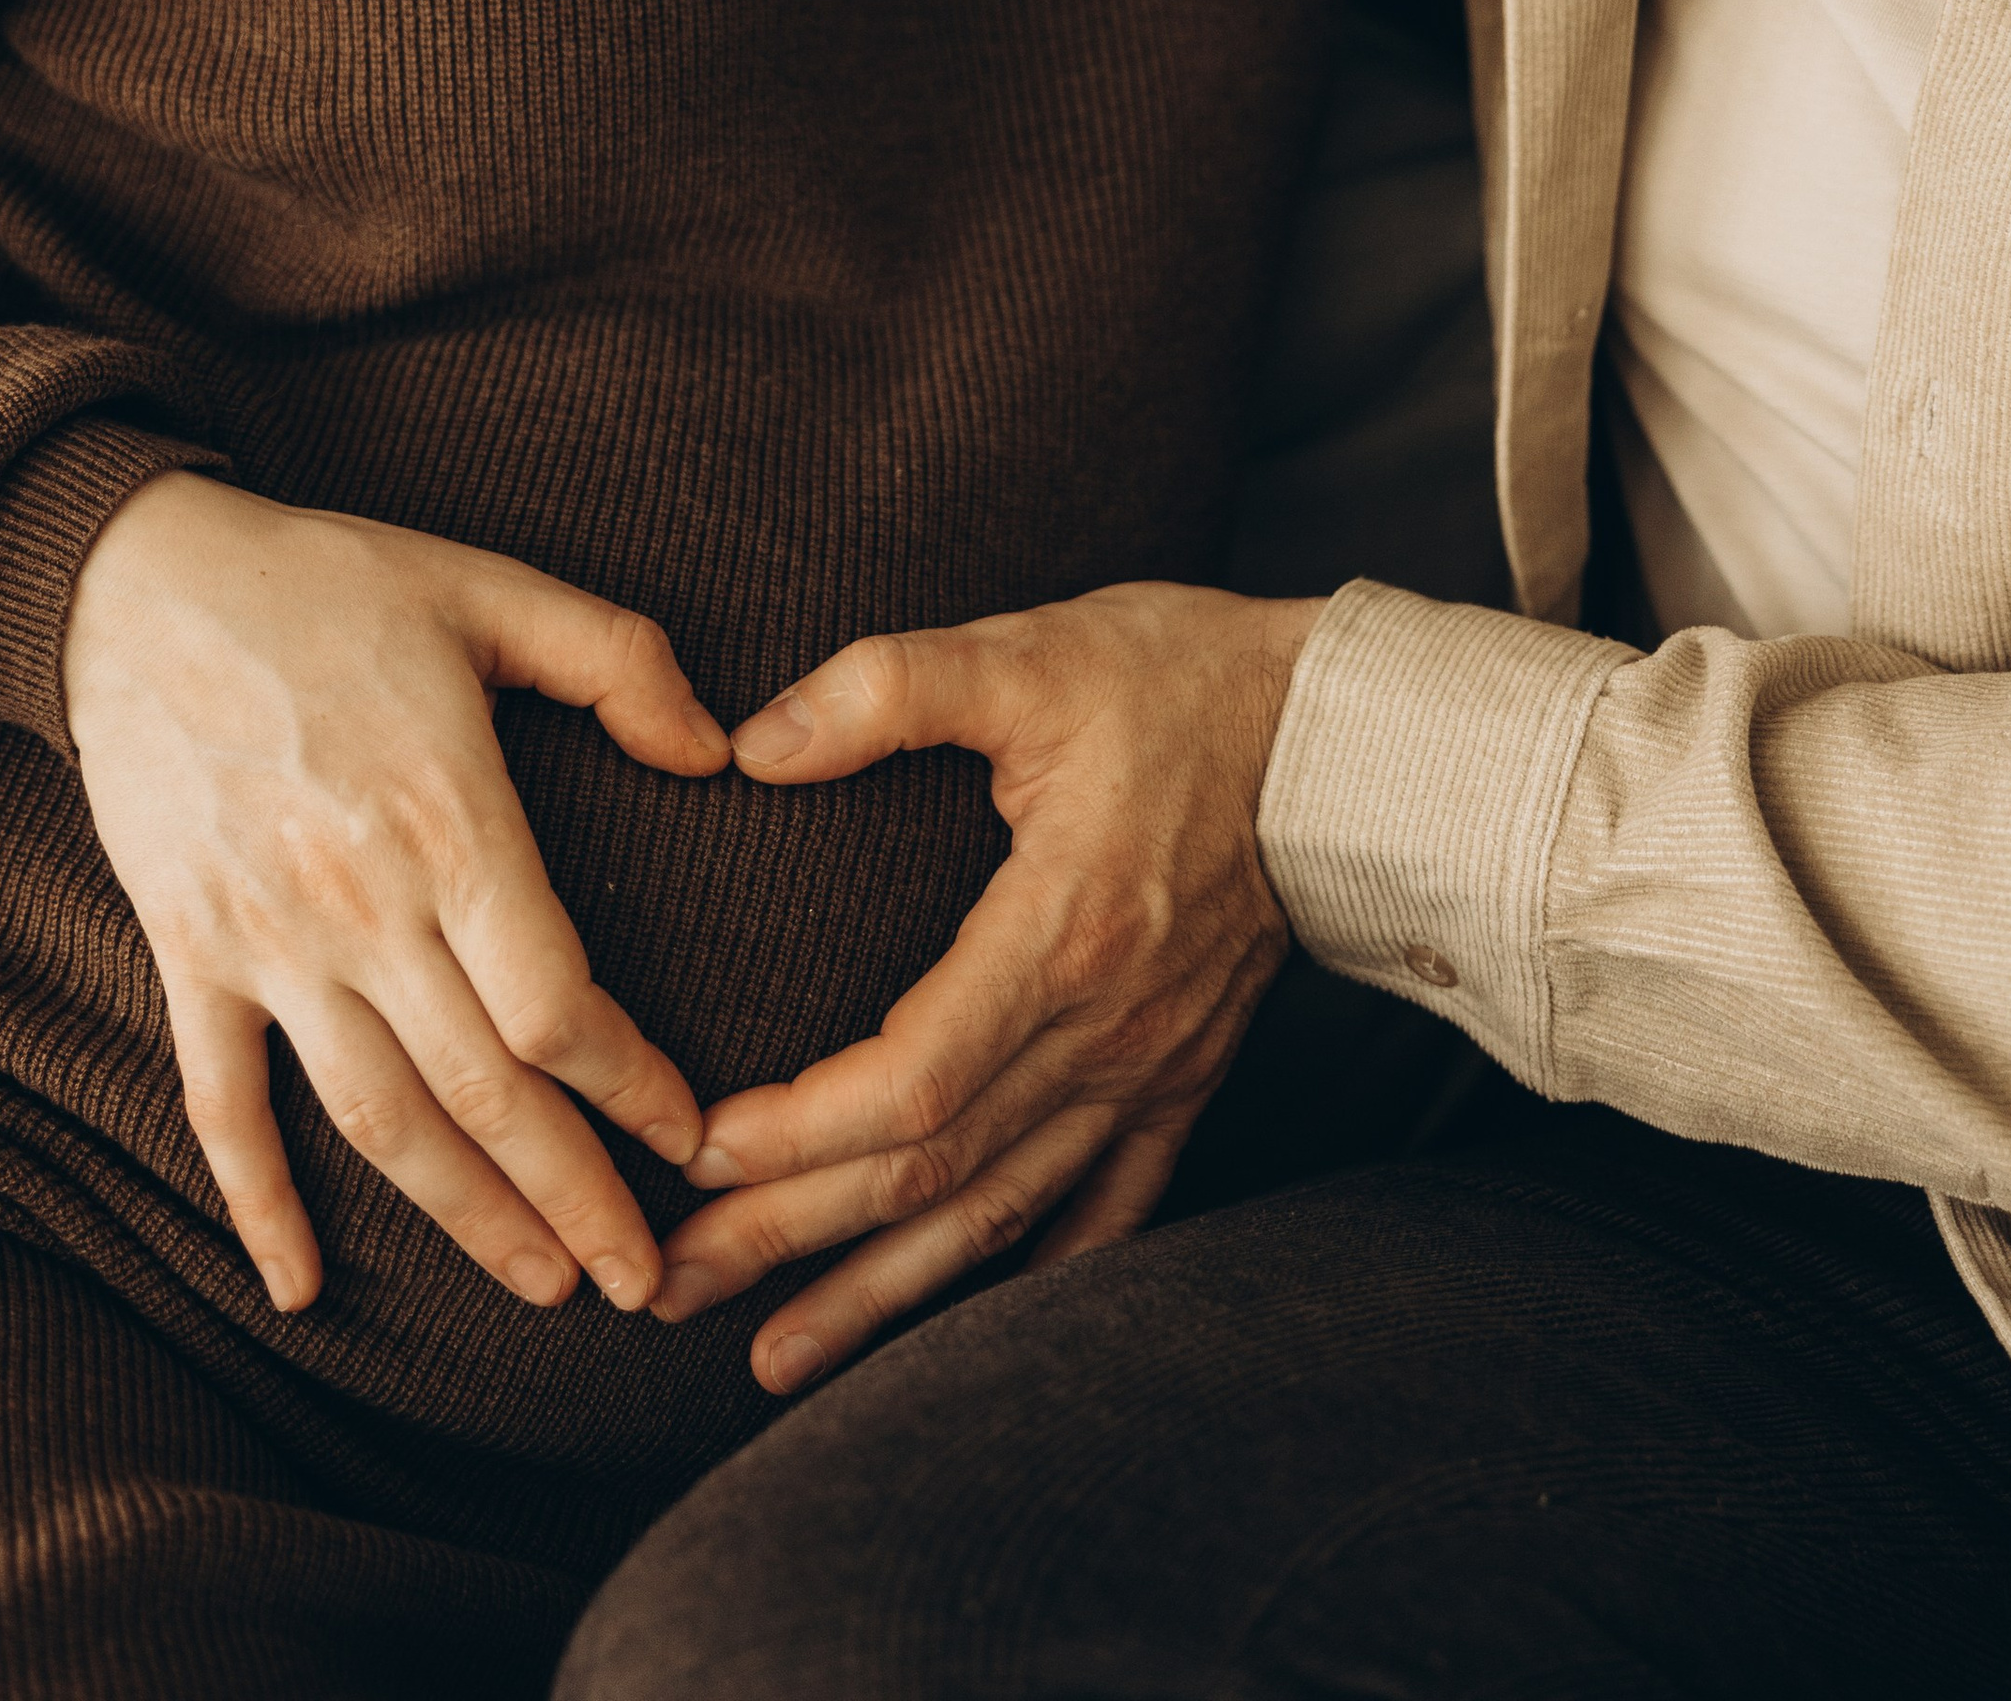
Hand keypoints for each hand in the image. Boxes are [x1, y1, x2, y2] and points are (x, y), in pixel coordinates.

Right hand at [62, 470, 730, 1319]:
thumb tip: (716, 748)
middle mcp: (359, 904)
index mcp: (448, 819)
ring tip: (539, 1286)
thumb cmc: (328, 581)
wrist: (134, 583)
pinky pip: (221, 1103)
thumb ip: (618, 659)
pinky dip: (257, 1201)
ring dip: (462, 1218)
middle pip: (483, 1091)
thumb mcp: (490, 587)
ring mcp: (265, 941)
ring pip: (376, 1119)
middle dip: (573, 1197)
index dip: (629, 1085)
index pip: (555, 1002)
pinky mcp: (188, 953)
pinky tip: (298, 1286)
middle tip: (642, 1282)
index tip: (689, 1136)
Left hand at [650, 580, 1324, 1389]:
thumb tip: (753, 745)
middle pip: (931, 1172)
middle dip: (790, 1237)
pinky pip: (1103, 1213)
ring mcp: (1147, 1071)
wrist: (1340, 739)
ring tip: (771, 1357)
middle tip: (669, 1284)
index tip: (696, 1150)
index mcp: (1060, 936)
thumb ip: (887, 689)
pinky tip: (961, 1327)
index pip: (912, 1083)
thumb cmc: (1179, 682)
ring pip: (1000, 1217)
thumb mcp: (1029, 654)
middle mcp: (1104, 1033)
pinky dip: (1026, 1278)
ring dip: (881, 1295)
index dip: (800, 1133)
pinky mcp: (1179, 1079)